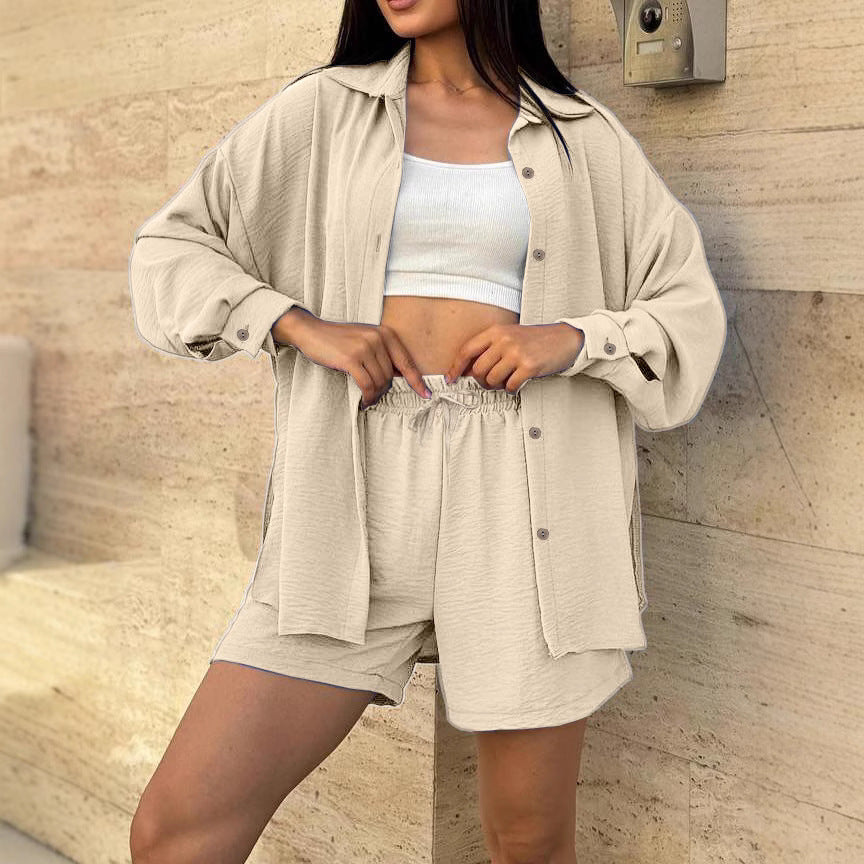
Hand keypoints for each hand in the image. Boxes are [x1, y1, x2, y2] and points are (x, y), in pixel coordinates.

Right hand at [274, 310, 429, 407]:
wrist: (312, 331)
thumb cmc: (339, 340)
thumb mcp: (366, 340)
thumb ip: (383, 353)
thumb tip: (399, 376)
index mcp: (385, 334)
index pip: (407, 362)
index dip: (417, 381)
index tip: (426, 394)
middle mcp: (377, 338)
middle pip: (391, 376)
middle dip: (384, 390)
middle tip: (374, 397)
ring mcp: (364, 348)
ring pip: (379, 382)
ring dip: (374, 396)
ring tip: (368, 399)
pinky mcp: (350, 359)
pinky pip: (366, 385)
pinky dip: (367, 397)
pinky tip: (363, 401)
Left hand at [444, 323, 584, 393]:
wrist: (564, 338)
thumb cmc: (534, 340)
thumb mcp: (509, 336)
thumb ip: (489, 349)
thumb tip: (468, 371)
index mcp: (495, 332)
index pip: (467, 350)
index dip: (456, 367)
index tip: (451, 379)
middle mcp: (504, 341)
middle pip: (478, 370)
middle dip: (481, 381)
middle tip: (491, 382)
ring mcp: (516, 353)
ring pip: (492, 380)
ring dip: (498, 386)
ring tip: (508, 380)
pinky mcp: (529, 366)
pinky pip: (510, 386)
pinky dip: (512, 389)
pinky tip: (518, 382)